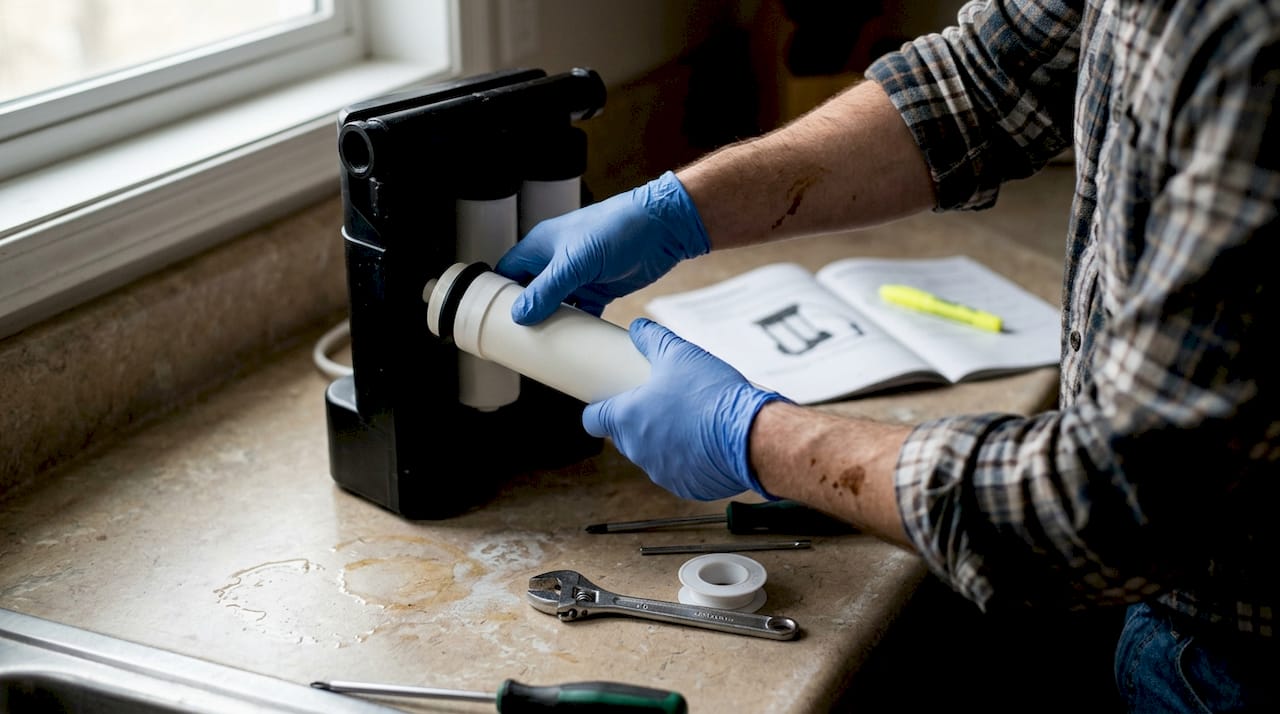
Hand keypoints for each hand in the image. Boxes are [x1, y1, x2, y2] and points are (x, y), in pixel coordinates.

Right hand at [495, 171, 709, 324]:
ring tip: (542, 345)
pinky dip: (578, 326)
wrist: (662, 228)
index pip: (509, 271)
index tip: (494, 318)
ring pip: (556, 305)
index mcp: (542, 246)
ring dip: (552, 322)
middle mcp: (557, 260)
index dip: (499, 293)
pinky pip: (582, 312)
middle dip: (525, 313)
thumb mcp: (575, 261)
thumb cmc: (617, 228)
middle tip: (518, 339)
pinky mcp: (600, 288)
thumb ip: (547, 289)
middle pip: (531, 291)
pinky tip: (574, 341)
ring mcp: (579, 275)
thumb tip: (521, 314)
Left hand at [584, 318, 788, 500]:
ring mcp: (661, 471)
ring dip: (662, 442)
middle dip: (637, 422)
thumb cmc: (710, 394)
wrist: (749, 434)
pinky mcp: (685, 486)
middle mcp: (638, 450)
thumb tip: (639, 328)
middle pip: (624, 437)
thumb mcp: (679, 354)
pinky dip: (687, 460)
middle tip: (660, 404)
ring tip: (689, 421)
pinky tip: (705, 444)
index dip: (598, 410)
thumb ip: (653, 339)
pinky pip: (678, 472)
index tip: (607, 402)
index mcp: (627, 418)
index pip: (593, 419)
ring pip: (652, 455)